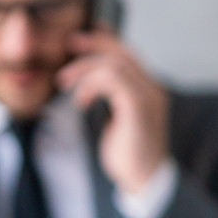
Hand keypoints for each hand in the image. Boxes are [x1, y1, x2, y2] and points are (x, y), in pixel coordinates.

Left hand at [58, 31, 169, 196]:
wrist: (143, 178)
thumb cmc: (128, 151)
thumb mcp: (116, 117)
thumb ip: (111, 96)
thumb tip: (88, 81)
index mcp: (148, 88)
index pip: (128, 54)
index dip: (104, 40)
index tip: (78, 39)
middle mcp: (153, 88)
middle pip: (123, 53)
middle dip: (93, 44)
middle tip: (67, 45)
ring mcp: (149, 97)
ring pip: (117, 65)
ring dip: (85, 69)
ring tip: (64, 83)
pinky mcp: (139, 109)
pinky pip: (115, 82)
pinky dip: (92, 86)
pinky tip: (80, 101)